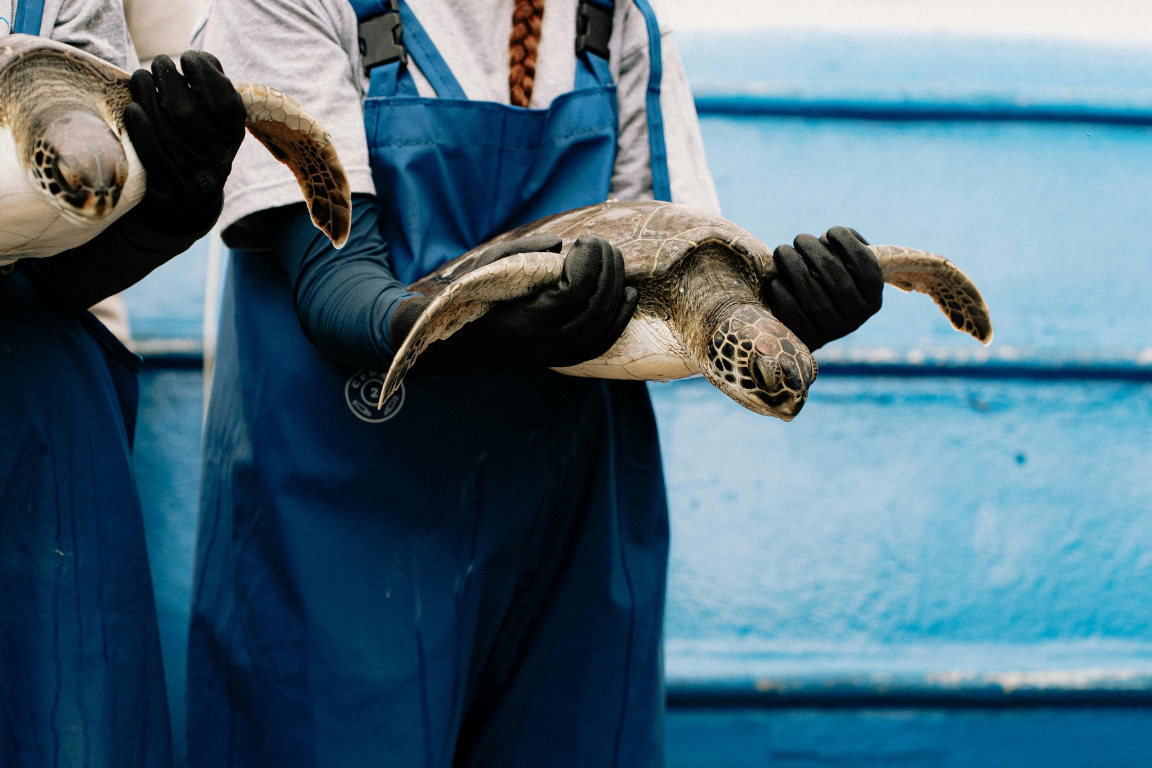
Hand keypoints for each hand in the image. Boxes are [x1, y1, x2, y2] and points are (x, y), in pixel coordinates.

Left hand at [123, 52, 246, 233]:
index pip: (225, 103)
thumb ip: (213, 88)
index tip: (190, 58)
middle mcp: (218, 157)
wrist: (190, 199)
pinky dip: (140, 128)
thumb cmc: (198, 140)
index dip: (206, 75)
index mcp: (233, 136)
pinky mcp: (170, 189)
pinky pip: (151, 154)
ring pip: (165, 130)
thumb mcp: (216, 120)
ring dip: (147, 96)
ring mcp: (194, 175)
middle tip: (159, 63)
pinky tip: (133, 109)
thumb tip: (199, 60)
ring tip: (140, 78)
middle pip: (187, 113)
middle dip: (168, 79)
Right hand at [391, 234, 637, 371]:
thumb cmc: (471, 297)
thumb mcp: (489, 266)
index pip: (575, 291)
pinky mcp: (561, 359)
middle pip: (595, 308)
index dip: (589, 262)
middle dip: (609, 271)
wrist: (457, 341)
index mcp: (524, 320)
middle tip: (605, 246)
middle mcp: (543, 344)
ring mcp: (554, 356)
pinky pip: (600, 344)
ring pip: (602, 328)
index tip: (585, 241)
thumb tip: (562, 244)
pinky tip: (628, 296)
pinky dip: (619, 320)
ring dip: (618, 292)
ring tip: (617, 264)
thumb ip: (524, 250)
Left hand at [764, 226, 883, 350]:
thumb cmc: (827, 282)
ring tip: (783, 250)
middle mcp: (856, 319)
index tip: (831, 231)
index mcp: (872, 300)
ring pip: (813, 299)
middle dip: (816, 253)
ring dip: (794, 268)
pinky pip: (794, 316)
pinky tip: (776, 280)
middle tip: (800, 238)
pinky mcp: (807, 340)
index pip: (868, 271)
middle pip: (838, 282)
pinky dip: (783, 295)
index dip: (850, 247)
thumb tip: (835, 236)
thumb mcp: (845, 267)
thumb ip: (848, 248)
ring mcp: (832, 332)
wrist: (807, 325)